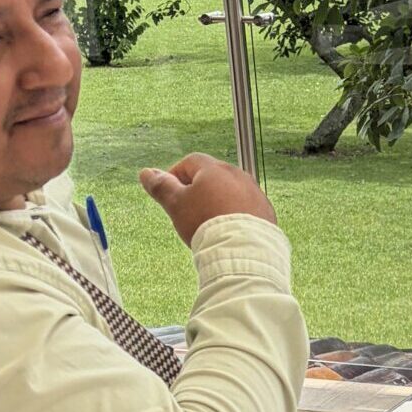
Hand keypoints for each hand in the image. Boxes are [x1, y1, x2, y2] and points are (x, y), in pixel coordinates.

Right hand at [139, 153, 277, 246]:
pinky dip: (235, 214)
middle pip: (212, 176)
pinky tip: (227, 229)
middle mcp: (238, 175)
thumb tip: (146, 173)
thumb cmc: (206, 223)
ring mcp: (254, 192)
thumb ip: (161, 187)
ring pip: (230, 191)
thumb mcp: (176, 204)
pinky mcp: (265, 211)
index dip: (176, 175)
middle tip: (186, 210)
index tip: (169, 192)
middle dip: (197, 189)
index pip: (190, 161)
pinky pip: (246, 207)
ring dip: (217, 201)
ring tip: (206, 222)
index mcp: (214, 169)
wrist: (242, 249)